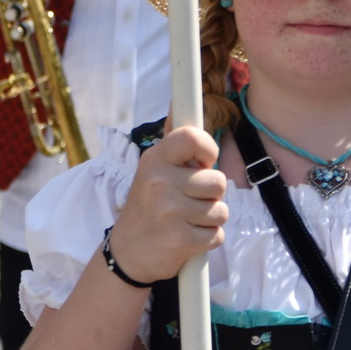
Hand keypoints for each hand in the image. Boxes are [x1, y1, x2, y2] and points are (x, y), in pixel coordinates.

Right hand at [108, 126, 227, 283]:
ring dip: (211, 218)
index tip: (203, 162)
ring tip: (189, 219)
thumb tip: (177, 98)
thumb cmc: (149, 204)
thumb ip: (173, 140)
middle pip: (218, 181)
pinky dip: (208, 239)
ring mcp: (170, 212)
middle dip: (212, 194)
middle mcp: (161, 182)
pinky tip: (189, 237)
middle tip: (191, 199)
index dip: (208, 148)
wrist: (129, 251)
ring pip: (221, 210)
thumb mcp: (153, 168)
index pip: (193, 137)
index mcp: (156, 159)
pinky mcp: (180, 240)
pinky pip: (217, 235)